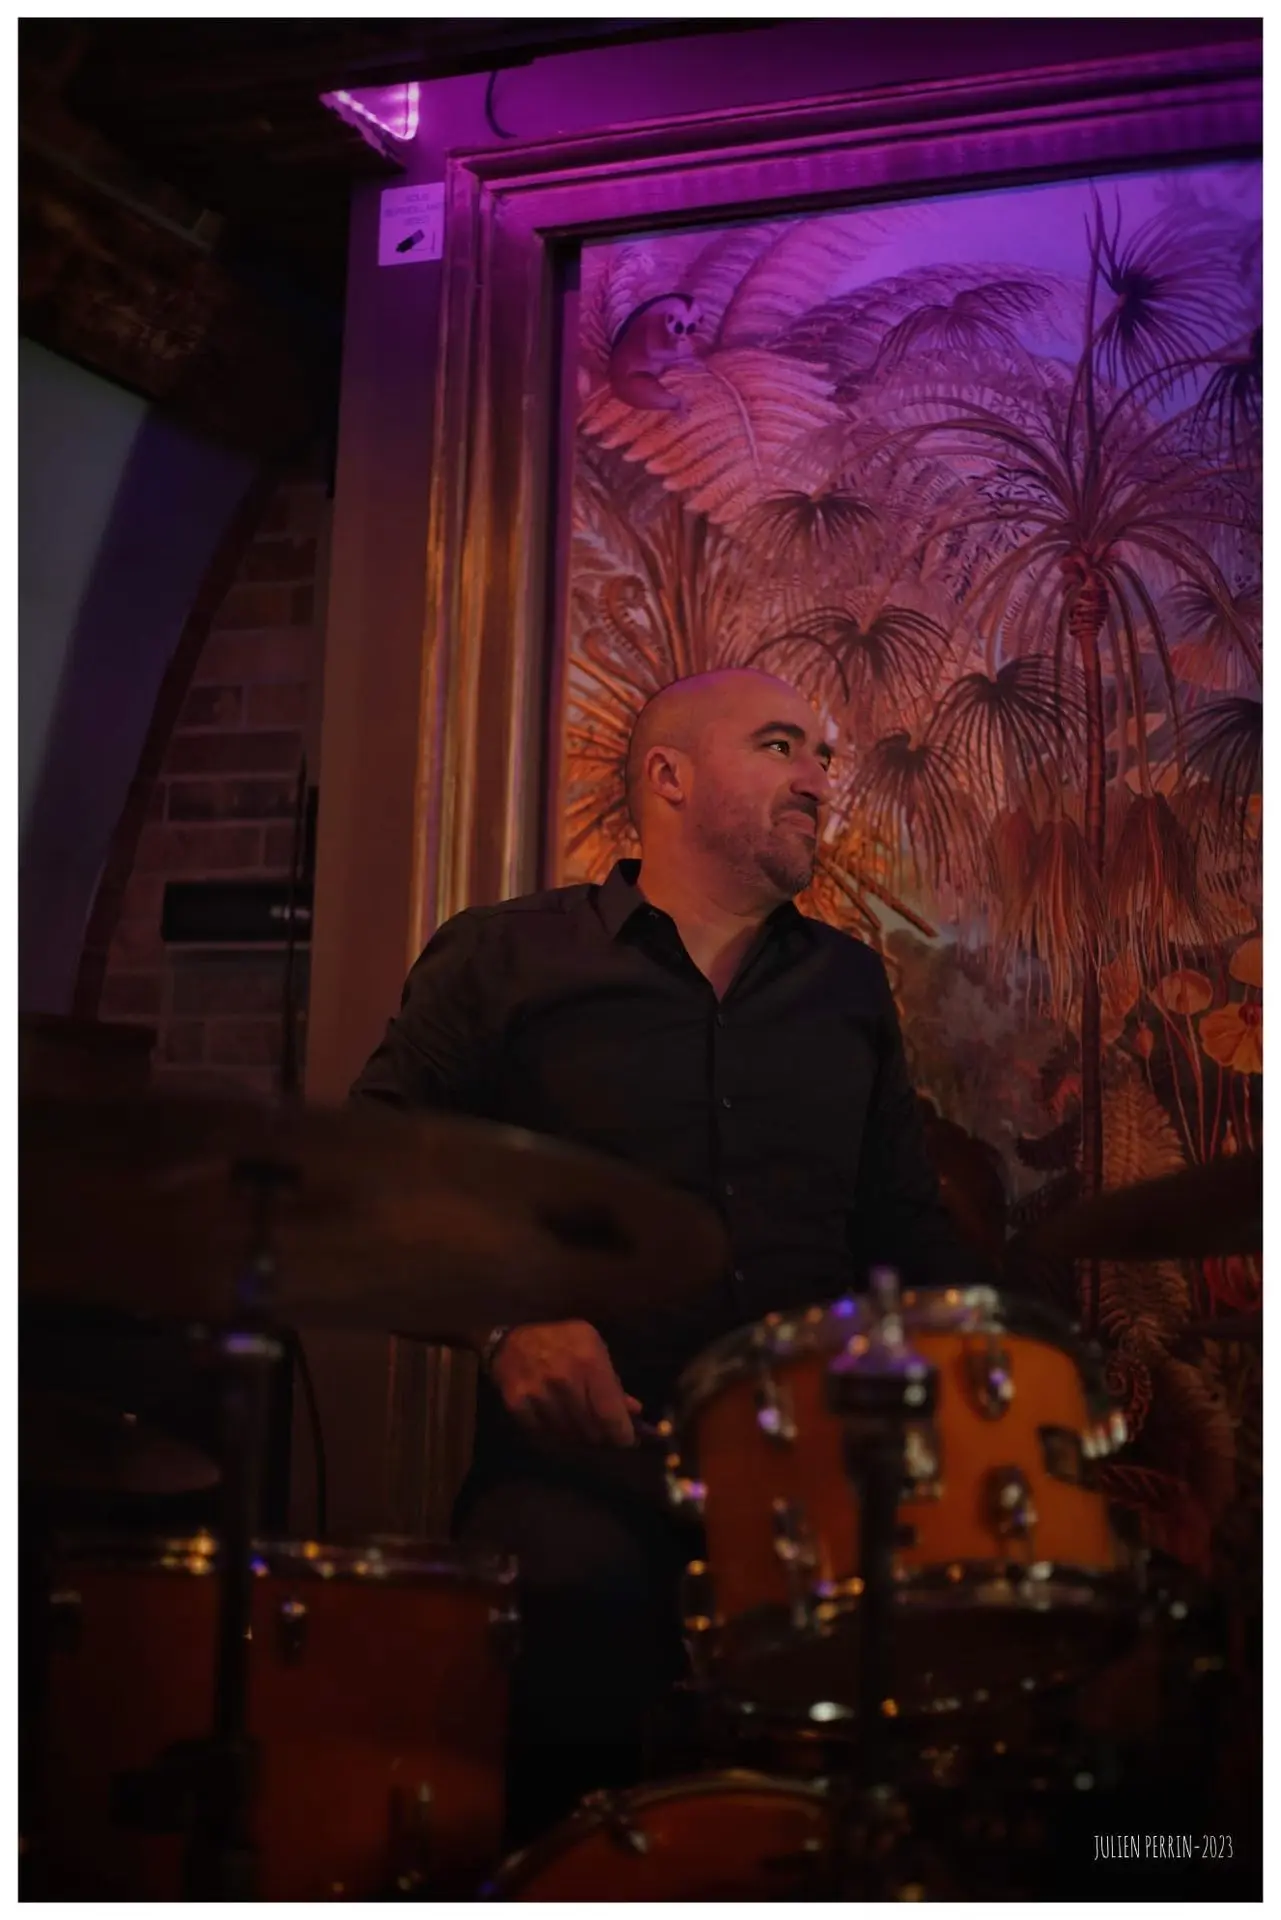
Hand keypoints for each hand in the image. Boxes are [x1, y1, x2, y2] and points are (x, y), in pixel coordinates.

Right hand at [490, 1321, 641, 1448]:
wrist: (511, 1342)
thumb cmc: (561, 1343)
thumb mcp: (593, 1349)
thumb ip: (613, 1381)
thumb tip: (635, 1411)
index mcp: (588, 1361)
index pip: (610, 1414)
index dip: (622, 1435)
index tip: (627, 1441)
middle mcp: (564, 1378)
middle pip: (591, 1430)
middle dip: (601, 1436)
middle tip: (603, 1434)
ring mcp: (539, 1392)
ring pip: (569, 1436)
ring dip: (578, 1437)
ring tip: (580, 1427)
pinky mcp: (518, 1404)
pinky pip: (545, 1435)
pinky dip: (554, 1435)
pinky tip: (558, 1423)